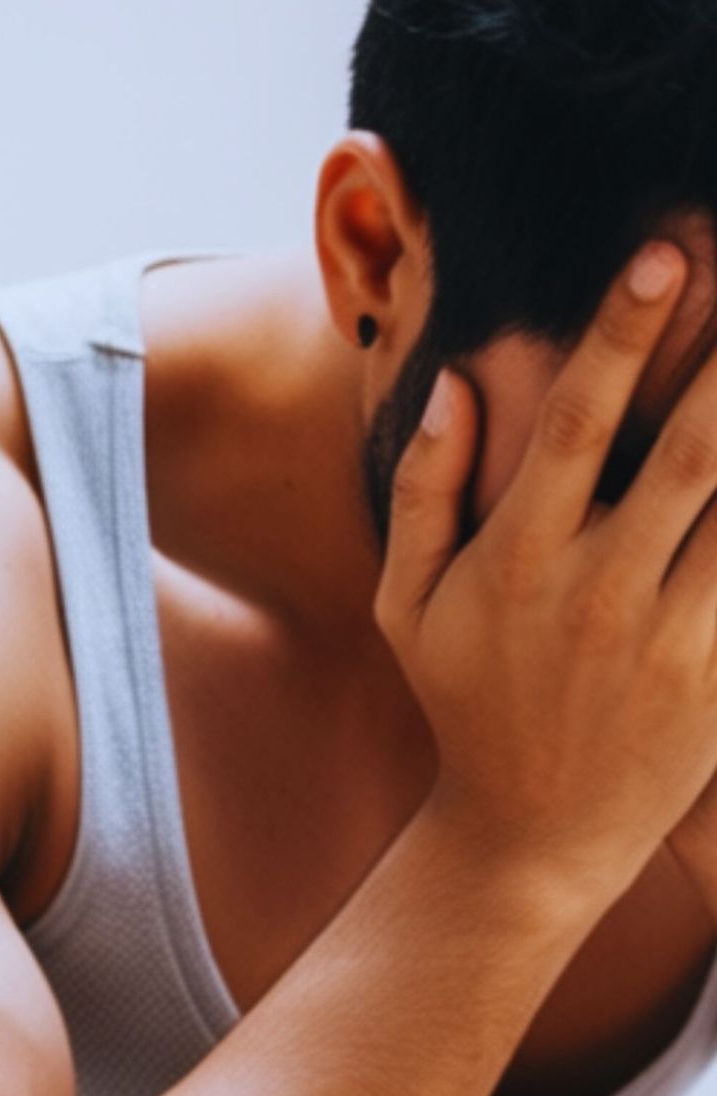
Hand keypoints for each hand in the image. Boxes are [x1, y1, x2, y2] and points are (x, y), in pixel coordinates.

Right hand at [375, 237, 716, 918]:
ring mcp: (668, 640)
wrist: (529, 836)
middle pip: (689, 451)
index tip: (663, 258)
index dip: (620, 336)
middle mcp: (595, 592)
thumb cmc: (467, 701)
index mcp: (514, 560)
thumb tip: (451, 382)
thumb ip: (422, 491)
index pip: (571, 423)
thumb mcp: (407, 604)